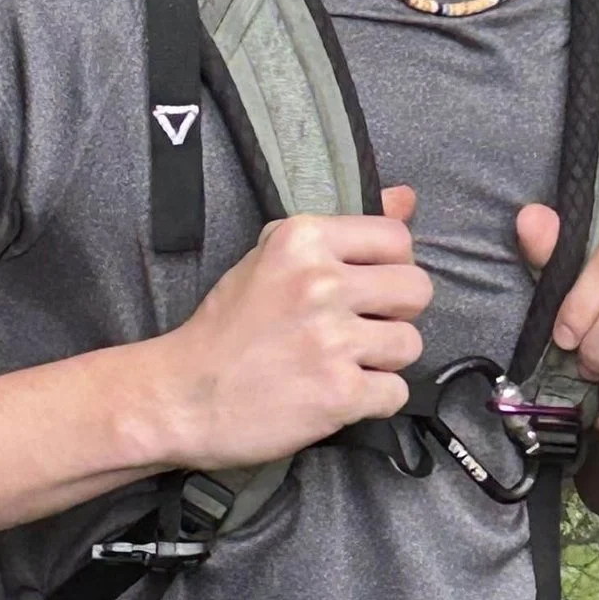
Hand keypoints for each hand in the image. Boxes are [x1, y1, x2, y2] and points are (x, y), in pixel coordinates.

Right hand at [149, 186, 427, 471]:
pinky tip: (337, 395)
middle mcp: (321, 283)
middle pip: (417, 290)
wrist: (181, 397)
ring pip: (410, 344)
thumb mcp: (271, 259)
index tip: (365, 287)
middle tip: (358, 329)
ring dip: (383, 360)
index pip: (397, 238)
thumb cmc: (225, 328)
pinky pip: (395, 393)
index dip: (390, 266)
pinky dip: (372, 401)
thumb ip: (342, 229)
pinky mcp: (339, 393)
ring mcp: (332, 340)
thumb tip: (408, 198)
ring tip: (343, 364)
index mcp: (304, 240)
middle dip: (395, 313)